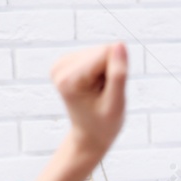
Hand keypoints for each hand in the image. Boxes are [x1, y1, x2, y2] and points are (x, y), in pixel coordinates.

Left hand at [50, 43, 127, 162]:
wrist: (90, 136)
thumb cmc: (104, 125)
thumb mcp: (116, 104)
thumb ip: (118, 75)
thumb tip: (120, 45)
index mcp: (69, 79)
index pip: (106, 54)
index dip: (117, 72)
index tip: (110, 92)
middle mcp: (60, 67)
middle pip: (102, 51)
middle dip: (111, 71)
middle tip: (105, 94)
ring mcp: (61, 63)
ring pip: (100, 52)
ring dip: (107, 71)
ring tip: (101, 92)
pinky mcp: (66, 61)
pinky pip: (95, 55)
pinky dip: (101, 70)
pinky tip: (95, 86)